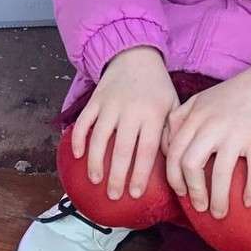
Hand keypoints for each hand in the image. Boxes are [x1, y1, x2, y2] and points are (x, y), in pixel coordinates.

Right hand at [71, 46, 178, 201]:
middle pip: (121, 149)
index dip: (139, 174)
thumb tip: (171, 163)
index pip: (146, 151)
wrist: (136, 54)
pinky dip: (78, 138)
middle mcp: (131, 111)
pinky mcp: (95, 99)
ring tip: (95, 180)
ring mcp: (111, 104)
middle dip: (116, 176)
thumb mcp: (173, 106)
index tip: (134, 194)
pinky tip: (78, 155)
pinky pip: (84, 121)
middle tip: (114, 196)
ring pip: (99, 137)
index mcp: (153, 115)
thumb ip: (171, 134)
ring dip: (95, 161)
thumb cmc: (157, 86)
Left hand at [163, 63, 250, 218]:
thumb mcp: (199, 100)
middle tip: (199, 206)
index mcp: (195, 117)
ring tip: (219, 213)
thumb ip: (178, 119)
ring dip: (219, 199)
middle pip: (190, 164)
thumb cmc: (231, 96)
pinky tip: (248, 202)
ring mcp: (236, 133)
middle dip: (192, 191)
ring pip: (221, 174)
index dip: (173, 177)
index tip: (180, 192)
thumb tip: (165, 147)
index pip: (173, 152)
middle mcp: (212, 125)